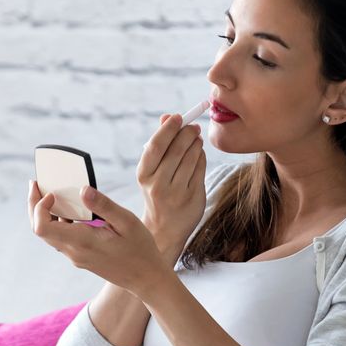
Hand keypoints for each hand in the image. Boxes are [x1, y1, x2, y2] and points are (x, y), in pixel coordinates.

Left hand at [28, 179, 173, 297]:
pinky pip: (61, 238)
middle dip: (34, 206)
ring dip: (44, 214)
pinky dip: (58, 222)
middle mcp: (74, 251)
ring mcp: (76, 256)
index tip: (52, 193)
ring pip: (48, 235)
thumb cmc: (140, 250)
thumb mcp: (126, 222)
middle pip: (39, 230)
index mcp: (82, 242)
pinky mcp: (80, 257)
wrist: (145, 278)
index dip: (39, 207)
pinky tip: (69, 209)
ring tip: (50, 193)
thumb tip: (82, 189)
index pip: (42, 227)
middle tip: (36, 184)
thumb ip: (103, 205)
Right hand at [138, 112, 207, 258]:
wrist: (164, 229)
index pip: (156, 146)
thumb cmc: (158, 193)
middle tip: (193, 126)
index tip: (178, 116)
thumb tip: (167, 116)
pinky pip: (200, 169)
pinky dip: (201, 157)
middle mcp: (158, 184)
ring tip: (196, 138)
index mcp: (144, 175)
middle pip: (176, 150)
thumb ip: (160, 144)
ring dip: (196, 144)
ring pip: (191, 158)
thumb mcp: (151, 171)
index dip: (168, 128)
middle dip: (187, 133)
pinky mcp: (193, 197)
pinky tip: (199, 154)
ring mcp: (176, 193)